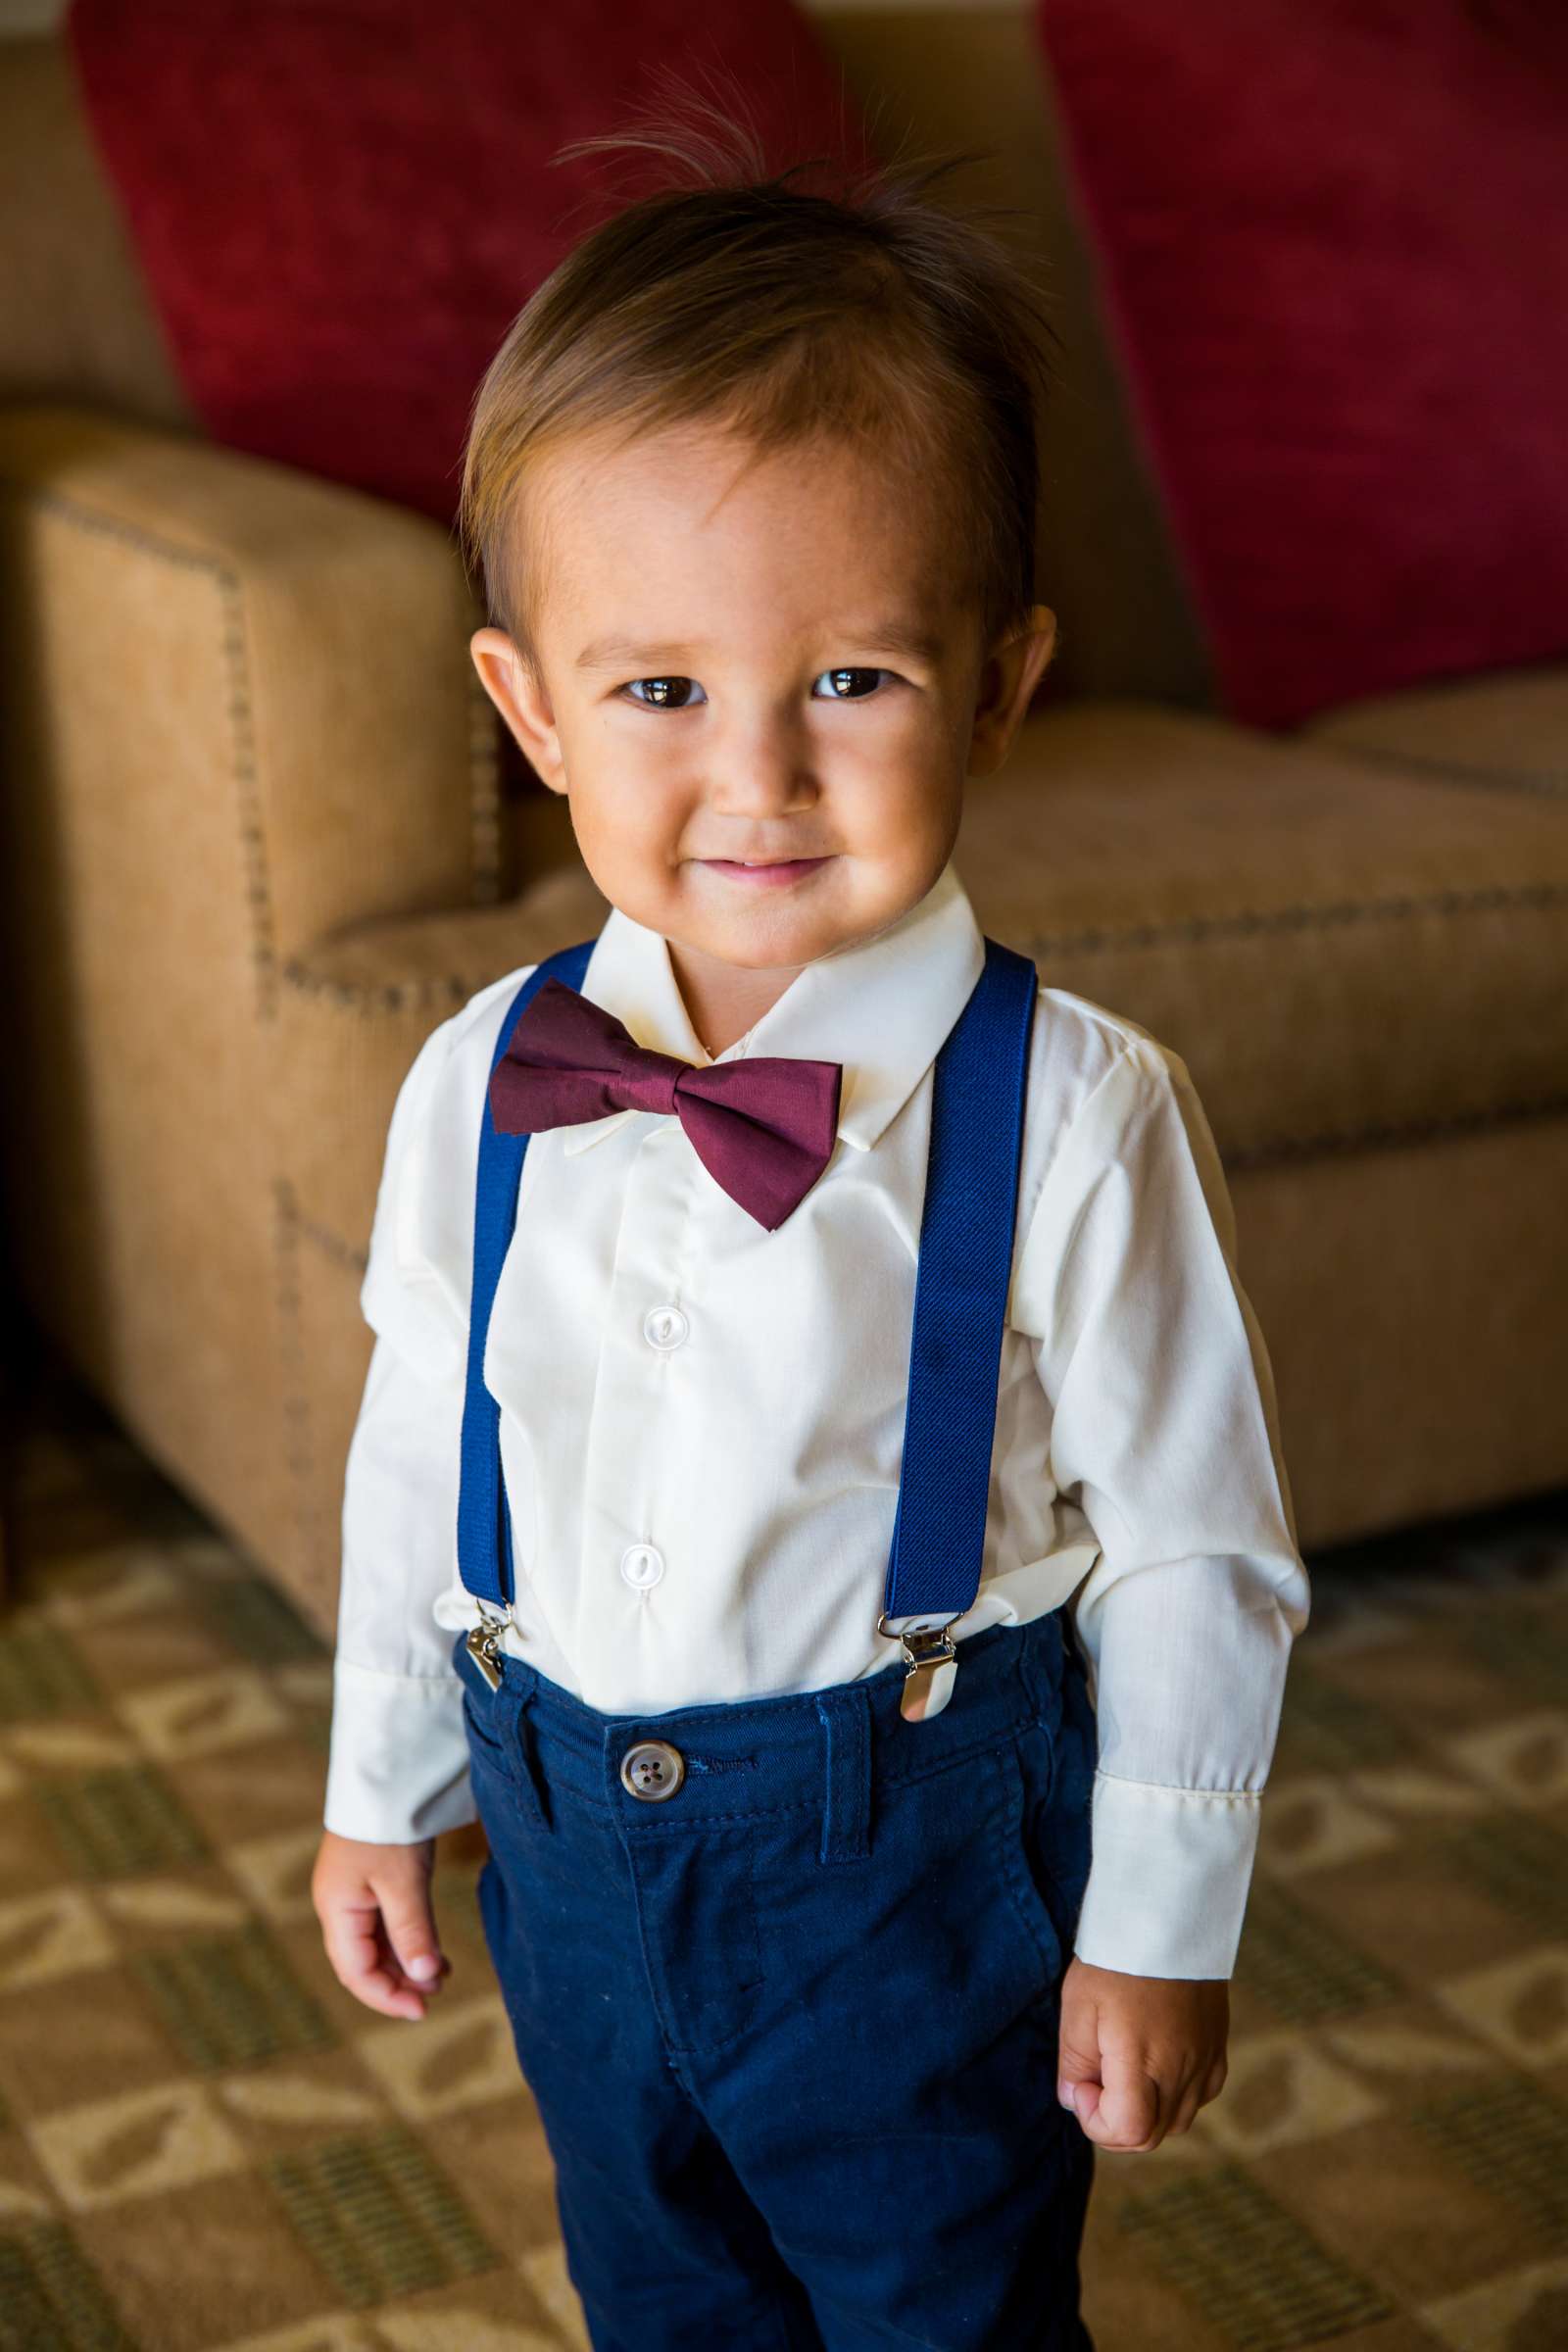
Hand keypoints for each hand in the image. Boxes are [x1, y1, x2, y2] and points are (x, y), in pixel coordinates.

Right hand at [312, 1830, 452, 2020]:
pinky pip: (386, 1925)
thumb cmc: (389, 1828)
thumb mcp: (403, 1883)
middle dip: (399, 1982)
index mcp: (336, 1910)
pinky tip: (433, 1952)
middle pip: (364, 1961)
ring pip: (377, 1945)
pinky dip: (409, 1941)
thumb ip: (412, 1932)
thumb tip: (424, 1980)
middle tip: (437, 1992)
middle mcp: (339, 1907)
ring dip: (407, 1963)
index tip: (421, 2010)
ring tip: (441, 1974)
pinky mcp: (371, 1883)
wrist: (386, 1777)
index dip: (386, 1997)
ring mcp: (353, 1894)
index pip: (355, 1971)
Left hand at [1056, 1958, 1227, 2149]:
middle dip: (1114, 2122)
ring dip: (1144, 2112)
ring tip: (1121, 2068)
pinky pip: (1200, 2096)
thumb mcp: (1079, 2005)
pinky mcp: (1218, 2047)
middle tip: (1094, 2078)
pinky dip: (1175, 2096)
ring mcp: (1205, 2061)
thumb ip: (1074, 2061)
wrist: (1168, 1915)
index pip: (1130, 2132)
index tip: (1082, 2083)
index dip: (1096, 2122)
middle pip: (1152, 2135)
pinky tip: (1155, 2064)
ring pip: (1178, 2121)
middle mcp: (1182, 2070)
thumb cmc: (1117, 1958)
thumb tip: (1073, 2100)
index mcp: (1144, 2061)